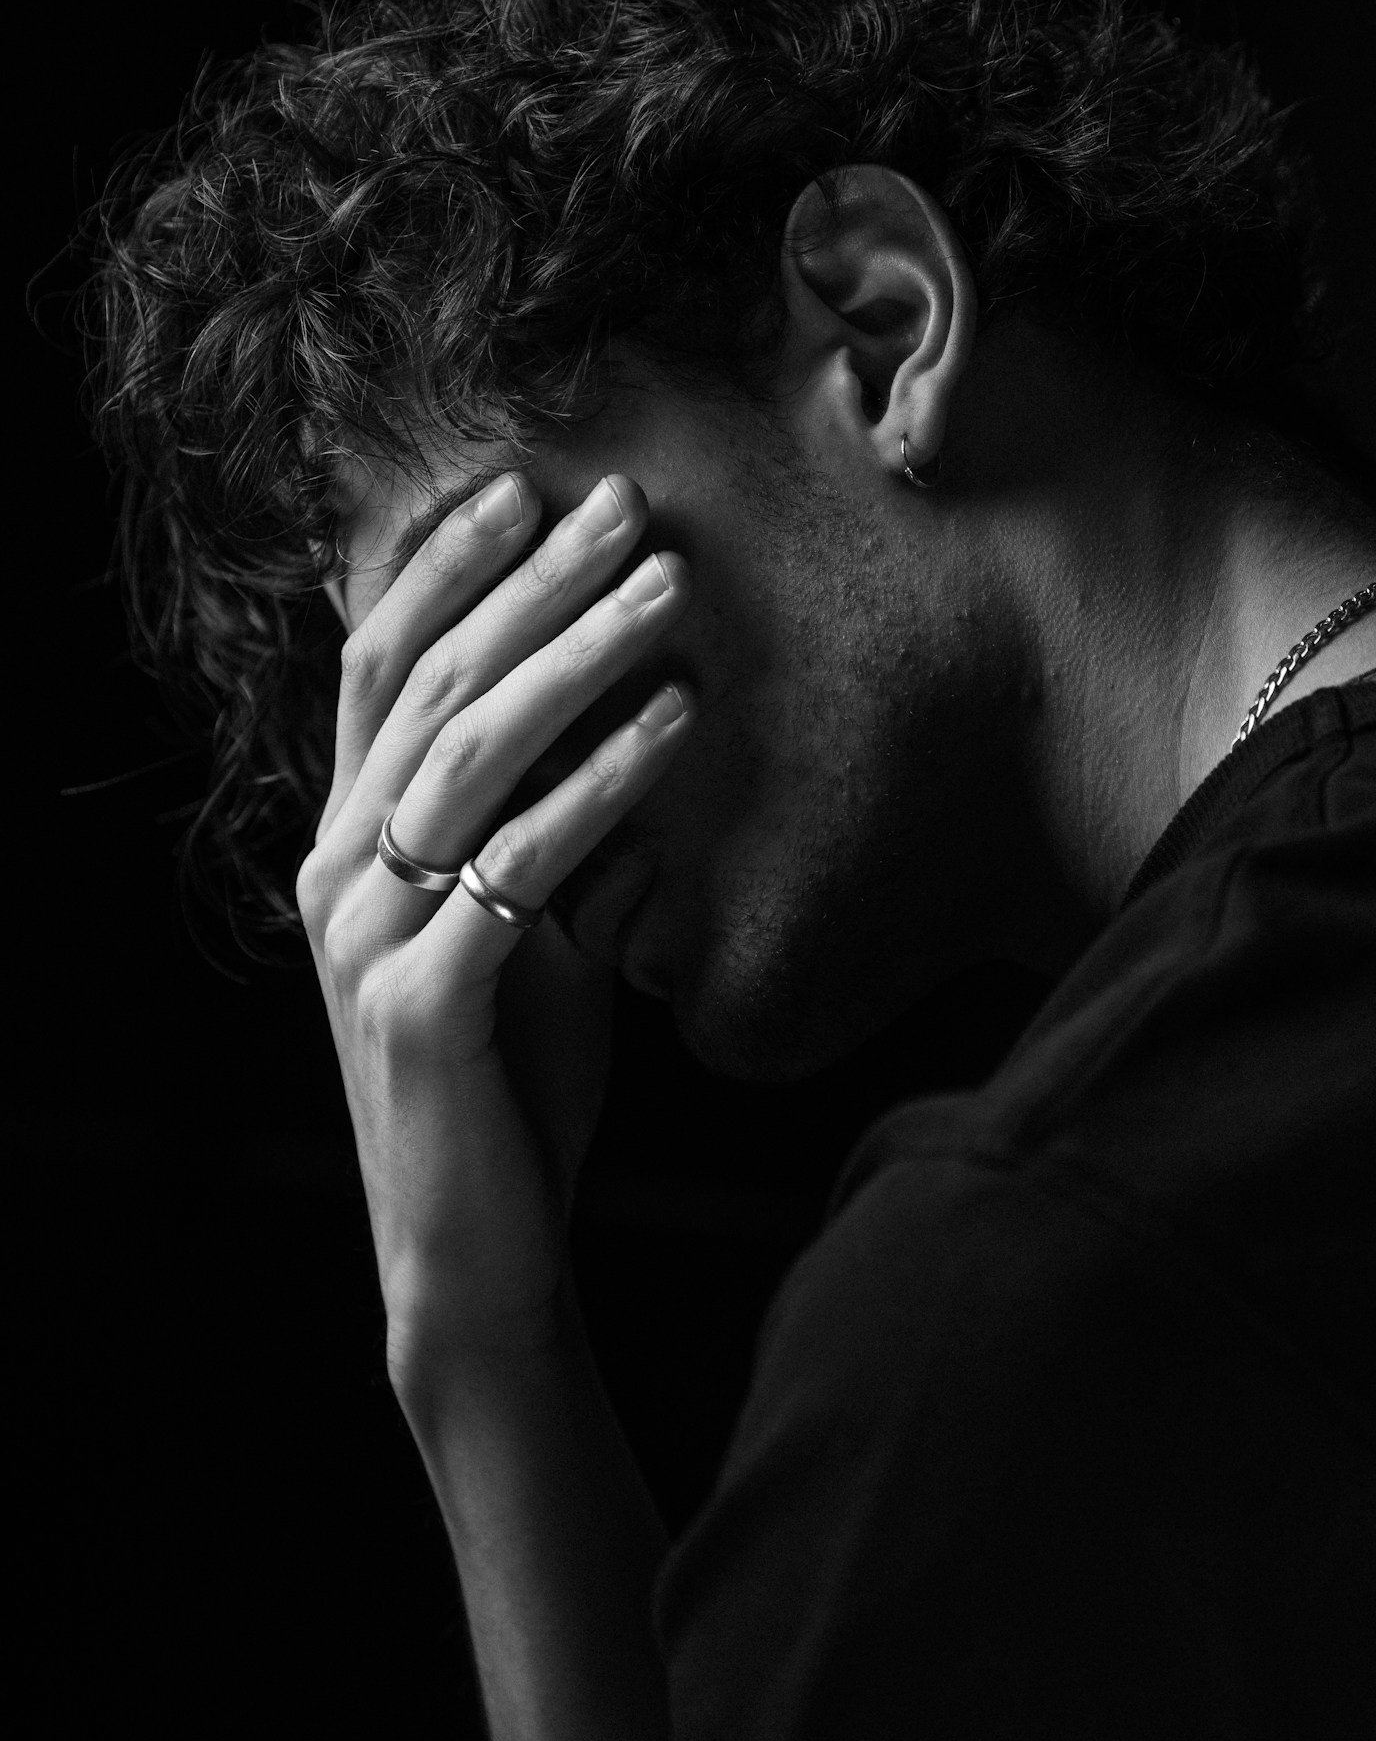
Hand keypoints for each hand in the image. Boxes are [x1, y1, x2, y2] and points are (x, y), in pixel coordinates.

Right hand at [296, 468, 693, 1364]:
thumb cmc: (509, 1082)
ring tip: (669, 588)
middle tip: (630, 506)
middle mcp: (334, 873)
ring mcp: (368, 939)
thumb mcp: (520, 929)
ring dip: (575, 657)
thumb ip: (534, 828)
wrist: (475, 1252)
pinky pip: (521, 865)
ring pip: (470, 756)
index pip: (377, 668)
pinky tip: (676, 725)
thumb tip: (619, 708)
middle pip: (433, 687)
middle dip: (533, 583)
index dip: (444, 568)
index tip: (529, 488)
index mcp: (345, 844)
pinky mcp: (422, 1005)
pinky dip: (602, 784)